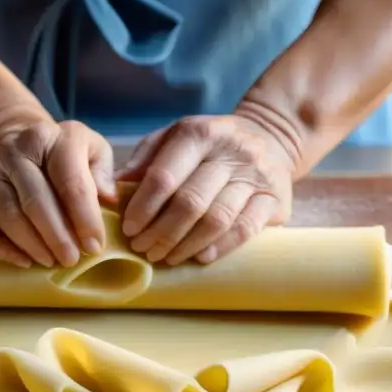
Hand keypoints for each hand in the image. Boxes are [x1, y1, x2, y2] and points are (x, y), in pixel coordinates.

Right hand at [0, 118, 116, 268]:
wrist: (5, 137)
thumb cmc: (57, 153)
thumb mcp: (87, 147)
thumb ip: (102, 170)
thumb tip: (108, 199)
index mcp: (48, 138)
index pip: (70, 181)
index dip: (85, 217)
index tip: (95, 245)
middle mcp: (13, 153)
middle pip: (36, 201)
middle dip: (58, 236)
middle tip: (72, 259)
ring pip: (9, 216)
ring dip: (33, 245)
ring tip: (52, 261)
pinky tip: (22, 261)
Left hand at [116, 109, 300, 265]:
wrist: (271, 135)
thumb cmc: (211, 143)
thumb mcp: (176, 136)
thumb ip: (146, 157)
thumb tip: (116, 187)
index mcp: (200, 134)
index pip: (165, 175)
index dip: (143, 207)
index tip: (129, 228)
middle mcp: (230, 151)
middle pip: (189, 202)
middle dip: (160, 232)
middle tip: (143, 248)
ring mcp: (256, 176)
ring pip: (216, 219)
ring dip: (185, 245)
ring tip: (166, 257)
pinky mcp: (275, 199)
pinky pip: (245, 229)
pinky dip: (220, 247)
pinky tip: (200, 257)